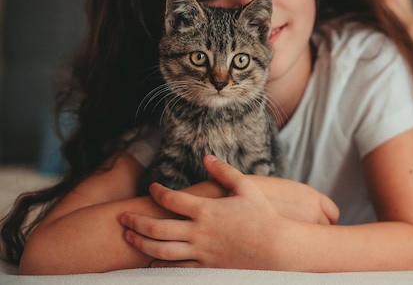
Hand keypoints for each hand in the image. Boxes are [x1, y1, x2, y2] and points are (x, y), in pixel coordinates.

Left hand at [120, 156, 336, 267]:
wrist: (277, 248)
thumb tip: (206, 157)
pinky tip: (151, 262)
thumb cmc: (264, 216)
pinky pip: (177, 268)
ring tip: (129, 236)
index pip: (171, 199)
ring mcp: (200, 252)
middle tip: (121, 217)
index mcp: (206, 210)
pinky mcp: (206, 268)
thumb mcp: (246, 188)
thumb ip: (224, 171)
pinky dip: (160, 265)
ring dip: (141, 242)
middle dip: (136, 220)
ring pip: (160, 250)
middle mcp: (198, 232)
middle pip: (156, 227)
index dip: (157, 192)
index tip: (152, 188)